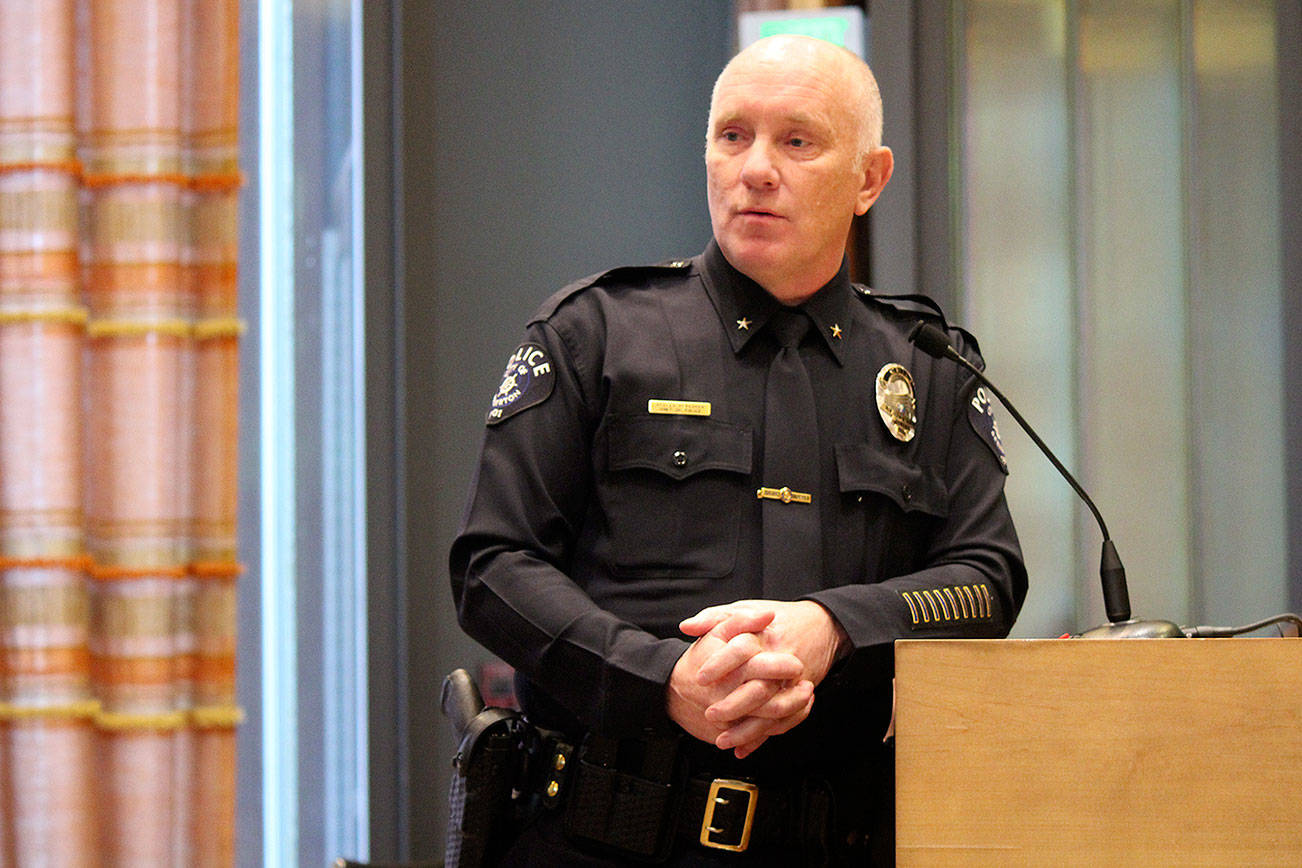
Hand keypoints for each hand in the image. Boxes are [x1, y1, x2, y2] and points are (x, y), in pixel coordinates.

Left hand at [679, 599, 848, 753]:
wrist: (821, 625)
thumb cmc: (777, 618)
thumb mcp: (744, 609)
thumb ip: (714, 617)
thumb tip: (686, 626)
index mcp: (763, 635)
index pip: (741, 649)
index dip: (719, 664)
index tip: (700, 678)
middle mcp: (781, 658)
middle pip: (759, 686)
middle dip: (734, 705)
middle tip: (710, 713)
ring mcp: (793, 680)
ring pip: (773, 710)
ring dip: (747, 730)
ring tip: (722, 739)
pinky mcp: (800, 694)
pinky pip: (784, 721)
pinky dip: (763, 737)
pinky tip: (743, 747)